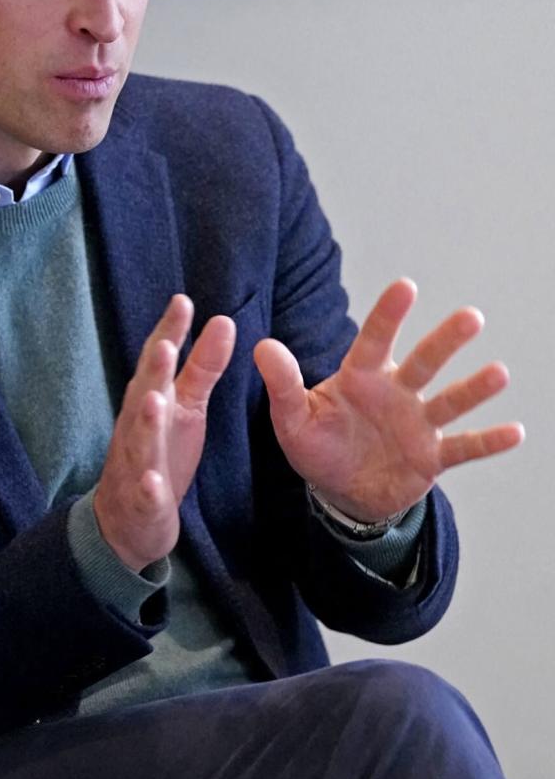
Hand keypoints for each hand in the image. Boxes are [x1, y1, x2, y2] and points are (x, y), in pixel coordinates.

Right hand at [94, 295, 235, 571]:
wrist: (127, 519)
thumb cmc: (159, 452)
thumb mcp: (185, 406)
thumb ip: (203, 366)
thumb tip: (223, 320)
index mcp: (151, 401)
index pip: (157, 362)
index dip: (168, 333)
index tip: (183, 301)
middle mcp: (138, 428)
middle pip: (143, 395)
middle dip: (153, 372)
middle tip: (165, 345)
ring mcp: (136, 464)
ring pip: (140, 442)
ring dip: (146, 423)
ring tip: (156, 402)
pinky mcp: (143, 501)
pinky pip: (145, 494)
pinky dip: (148, 487)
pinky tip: (153, 481)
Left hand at [253, 278, 523, 521]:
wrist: (341, 492)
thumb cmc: (317, 447)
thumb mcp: (292, 419)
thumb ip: (282, 384)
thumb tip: (262, 346)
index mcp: (361, 378)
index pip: (374, 340)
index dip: (388, 315)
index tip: (405, 286)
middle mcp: (396, 393)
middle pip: (423, 362)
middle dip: (445, 341)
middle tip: (470, 317)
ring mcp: (418, 424)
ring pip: (449, 401)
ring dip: (474, 389)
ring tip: (498, 373)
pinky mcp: (432, 457)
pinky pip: (464, 447)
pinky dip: (488, 441)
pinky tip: (515, 431)